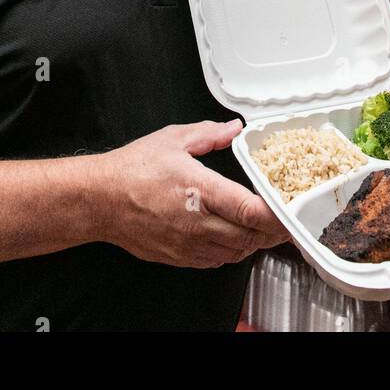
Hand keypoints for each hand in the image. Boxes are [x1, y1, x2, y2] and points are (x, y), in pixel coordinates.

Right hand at [99, 120, 289, 268]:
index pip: (248, 209)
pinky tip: (235, 239)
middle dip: (271, 230)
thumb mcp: (173, 139)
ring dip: (254, 242)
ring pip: (235, 252)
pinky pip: (216, 261)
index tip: (289, 209)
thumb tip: (234, 129)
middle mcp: (197, 222)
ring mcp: (188, 244)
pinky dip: (232, 251)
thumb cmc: (132, 170)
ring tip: (264, 229)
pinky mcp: (179, 257)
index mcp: (199, 190)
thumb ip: (209, 134)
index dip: (275, 213)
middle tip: (284, 219)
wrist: (100, 199)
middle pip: (249, 236)